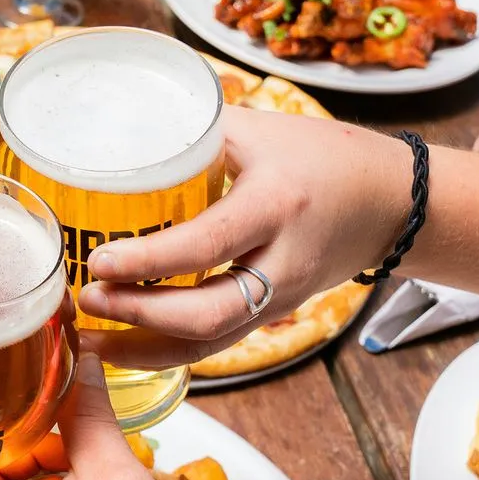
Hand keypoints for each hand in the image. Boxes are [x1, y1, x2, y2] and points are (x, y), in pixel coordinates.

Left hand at [77, 106, 407, 369]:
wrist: (390, 201)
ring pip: (210, 342)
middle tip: (87, 300)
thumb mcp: (258, 131)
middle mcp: (282, 263)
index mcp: (276, 205)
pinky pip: (217, 343)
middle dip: (139, 316)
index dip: (147, 261)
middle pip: (207, 314)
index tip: (100, 259)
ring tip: (91, 336)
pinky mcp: (272, 315)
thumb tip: (115, 128)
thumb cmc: (323, 157)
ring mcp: (280, 298)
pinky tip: (124, 345)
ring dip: (146, 346)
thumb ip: (192, 132)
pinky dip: (168, 351)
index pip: (205, 245)